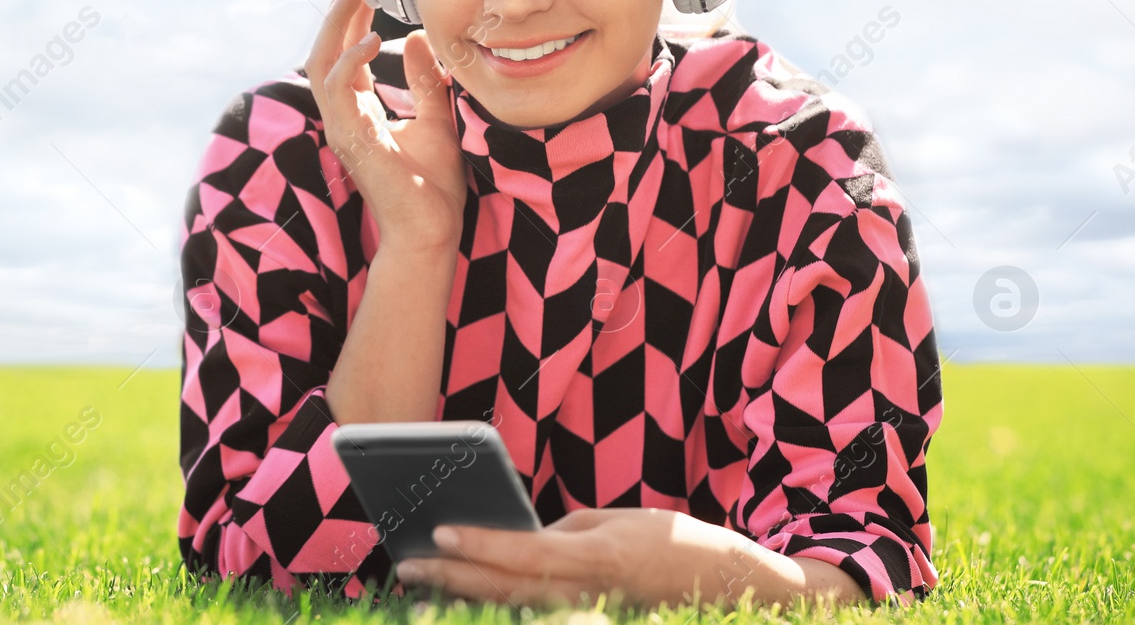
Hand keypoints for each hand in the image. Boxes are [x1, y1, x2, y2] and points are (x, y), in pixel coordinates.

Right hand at [304, 0, 466, 248]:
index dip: (353, 15)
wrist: (430, 232)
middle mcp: (344, 115)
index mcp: (360, 110)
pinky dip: (348, 61)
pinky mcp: (349, 139)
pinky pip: (336, 91)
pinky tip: (371, 40)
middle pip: (327, 49)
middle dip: (340, 9)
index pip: (346, 51)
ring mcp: (342, 127)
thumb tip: (420, 38)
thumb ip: (426, 82)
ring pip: (321, 62)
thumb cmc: (432, 187)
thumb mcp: (437, 119)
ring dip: (337, 24)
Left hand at [392, 508, 793, 611]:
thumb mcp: (616, 520)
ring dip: (464, 599)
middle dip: (453, 578)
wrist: (727, 585)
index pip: (526, 552)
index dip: (481, 545)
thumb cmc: (672, 542)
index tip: (440, 534)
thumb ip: (564, 531)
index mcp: (597, 556)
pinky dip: (495, 607)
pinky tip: (463, 601)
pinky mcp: (589, 620)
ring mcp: (587, 614)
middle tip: (407, 566)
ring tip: (421, 589)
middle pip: (507, 588)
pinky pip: (533, 616)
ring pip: (513, 609)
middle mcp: (587, 593)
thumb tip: (519, 540)